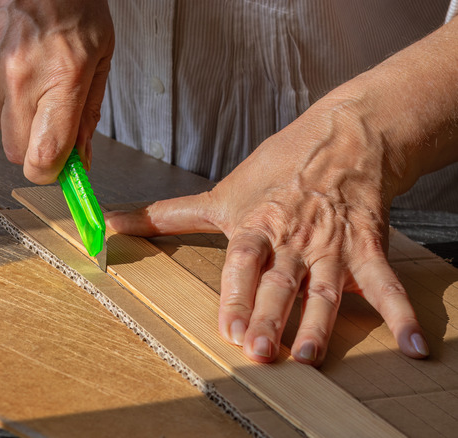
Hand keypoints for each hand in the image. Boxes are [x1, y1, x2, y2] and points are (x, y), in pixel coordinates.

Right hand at [0, 0, 113, 182]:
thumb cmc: (71, 0)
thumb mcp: (100, 56)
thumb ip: (87, 115)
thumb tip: (79, 160)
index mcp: (63, 76)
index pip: (44, 156)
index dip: (51, 172)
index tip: (59, 170)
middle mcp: (20, 77)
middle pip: (17, 152)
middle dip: (35, 144)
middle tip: (50, 117)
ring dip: (16, 112)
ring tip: (32, 72)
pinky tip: (12, 59)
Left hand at [106, 96, 429, 366]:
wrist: (340, 139)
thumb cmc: (275, 170)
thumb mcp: (219, 194)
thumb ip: (166, 216)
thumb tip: (109, 225)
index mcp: (254, 228)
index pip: (242, 265)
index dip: (236, 296)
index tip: (229, 328)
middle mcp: (291, 240)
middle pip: (280, 284)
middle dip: (270, 318)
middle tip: (260, 351)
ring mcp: (330, 246)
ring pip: (324, 290)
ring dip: (318, 326)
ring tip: (309, 357)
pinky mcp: (365, 246)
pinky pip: (384, 282)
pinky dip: (400, 312)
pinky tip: (412, 344)